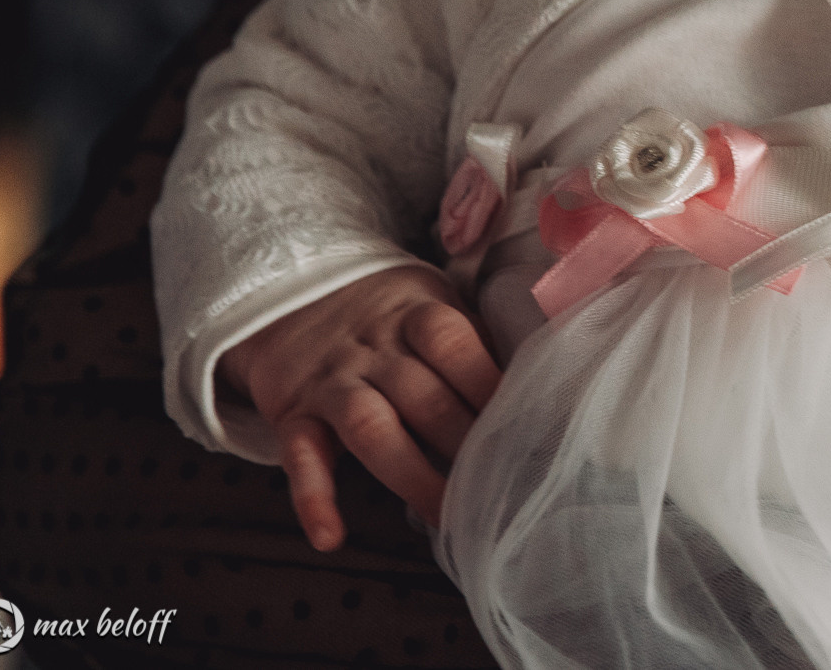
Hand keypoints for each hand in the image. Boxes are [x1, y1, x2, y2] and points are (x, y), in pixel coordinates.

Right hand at [217, 264, 501, 550]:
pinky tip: (330, 536)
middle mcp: (373, 347)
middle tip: (500, 484)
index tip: (523, 425)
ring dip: (410, 475)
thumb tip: (538, 390)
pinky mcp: (293, 415)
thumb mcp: (432, 306)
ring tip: (445, 516)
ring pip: (369, 427)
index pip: (452, 342)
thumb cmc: (391, 315)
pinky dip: (313, 498)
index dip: (485, 382)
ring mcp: (330, 382)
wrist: (292, 294)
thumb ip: (474, 343)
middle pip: (420, 393)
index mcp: (417, 314)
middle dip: (462, 441)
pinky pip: (300, 456)